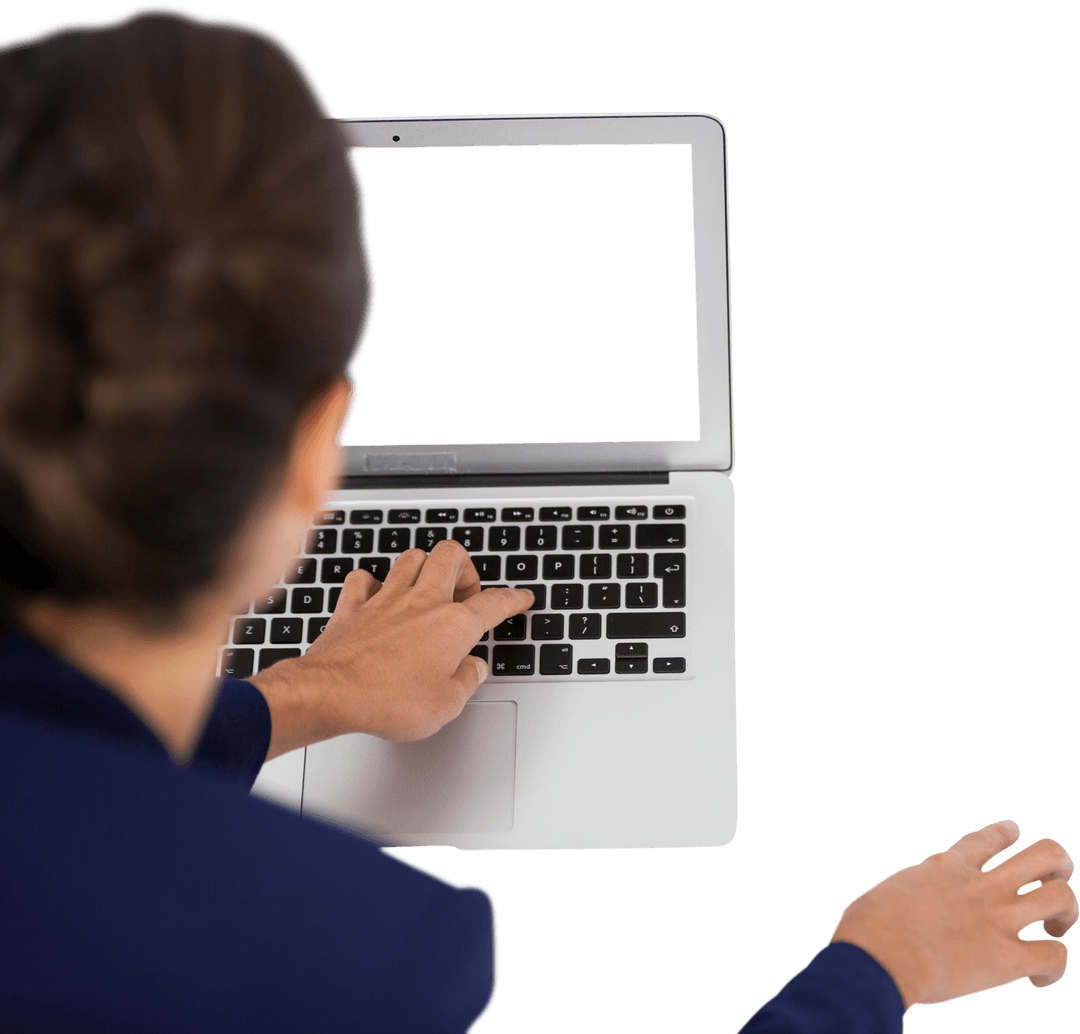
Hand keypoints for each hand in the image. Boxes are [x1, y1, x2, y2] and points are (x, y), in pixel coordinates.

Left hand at [270, 539, 533, 744]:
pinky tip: (376, 596)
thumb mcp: (446, 705)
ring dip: (424, 566)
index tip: (521, 597)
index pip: (494, 603)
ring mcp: (385, 600)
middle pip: (451, 555)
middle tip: (466, 590)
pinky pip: (364, 578)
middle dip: (465, 566)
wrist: (330, 693)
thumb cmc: (387, 700)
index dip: (513, 598)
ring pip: (411, 557)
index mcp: (452, 625)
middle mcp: (421, 603)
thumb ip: (466, 681)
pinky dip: (372, 583)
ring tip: (427, 585)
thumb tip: (473, 669)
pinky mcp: (353, 606)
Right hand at [830, 819, 1077, 1008]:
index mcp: (946, 868)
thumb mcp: (887, 893)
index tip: (1015, 829)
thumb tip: (898, 912)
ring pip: (1061, 896)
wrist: (882, 950)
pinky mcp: (1009, 958)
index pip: (985, 840)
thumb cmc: (869, 925)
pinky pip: (1054, 958)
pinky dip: (1053, 970)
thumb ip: (907, 896)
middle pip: (1043, 855)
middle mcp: (981, 885)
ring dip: (1066, 912)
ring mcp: (1000, 918)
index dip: (1004, 832)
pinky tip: (1038, 980)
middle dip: (1057, 866)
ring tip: (1055, 928)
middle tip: (1053, 882)